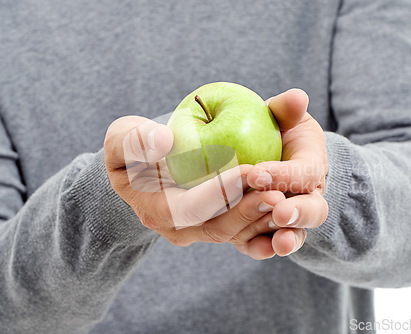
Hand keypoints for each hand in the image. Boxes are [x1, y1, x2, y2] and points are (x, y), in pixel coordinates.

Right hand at [104, 116, 285, 248]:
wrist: (144, 166)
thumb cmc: (132, 149)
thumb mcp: (122, 138)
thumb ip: (134, 139)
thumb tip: (163, 140)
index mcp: (156, 211)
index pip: (191, 209)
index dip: (220, 193)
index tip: (249, 170)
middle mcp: (180, 229)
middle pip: (219, 228)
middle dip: (250, 211)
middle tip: (279, 191)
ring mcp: (202, 230)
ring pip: (237, 233)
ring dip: (263, 219)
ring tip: (288, 196)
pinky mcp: (220, 224)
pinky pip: (246, 230)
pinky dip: (266, 222)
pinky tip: (288, 207)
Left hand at [231, 89, 328, 257]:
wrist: (274, 159)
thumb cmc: (279, 134)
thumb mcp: (285, 118)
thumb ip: (287, 109)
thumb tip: (297, 97)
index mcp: (312, 167)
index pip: (304, 173)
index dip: (285, 175)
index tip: (259, 173)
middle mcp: (307, 196)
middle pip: (314, 211)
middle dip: (298, 213)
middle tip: (280, 212)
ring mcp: (292, 218)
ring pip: (295, 233)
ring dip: (285, 237)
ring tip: (275, 242)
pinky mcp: (271, 231)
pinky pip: (271, 244)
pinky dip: (265, 249)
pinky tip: (255, 249)